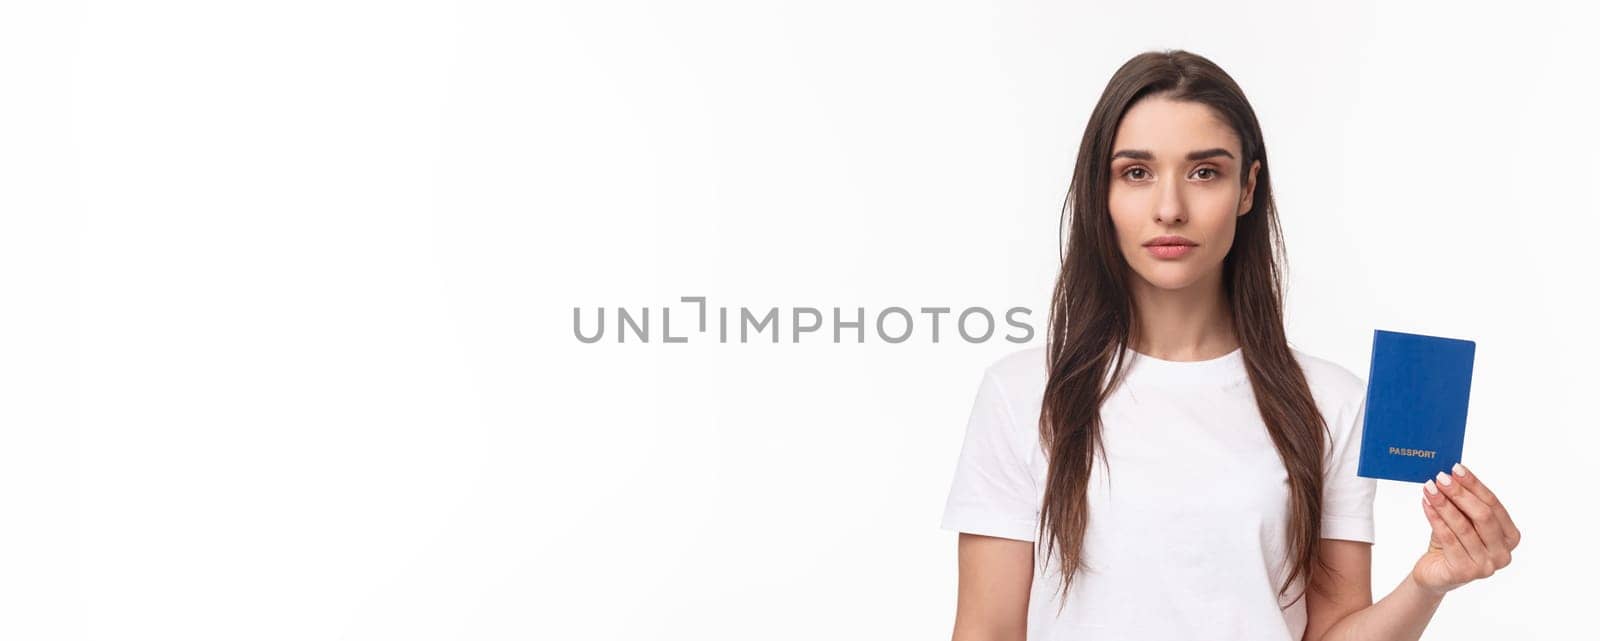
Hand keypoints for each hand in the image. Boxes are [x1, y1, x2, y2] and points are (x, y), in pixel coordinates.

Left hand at [1410, 463, 1520, 595]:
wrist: (1434, 573)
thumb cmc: (1452, 544)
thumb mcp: (1462, 521)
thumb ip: (1464, 503)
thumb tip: (1453, 473)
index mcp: (1510, 537)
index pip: (1494, 505)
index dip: (1475, 485)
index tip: (1457, 468)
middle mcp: (1503, 553)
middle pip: (1483, 515)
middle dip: (1460, 493)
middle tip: (1441, 477)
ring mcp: (1486, 566)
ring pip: (1463, 526)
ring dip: (1444, 503)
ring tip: (1429, 488)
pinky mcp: (1465, 572)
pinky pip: (1448, 538)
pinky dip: (1436, 518)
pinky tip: (1426, 504)